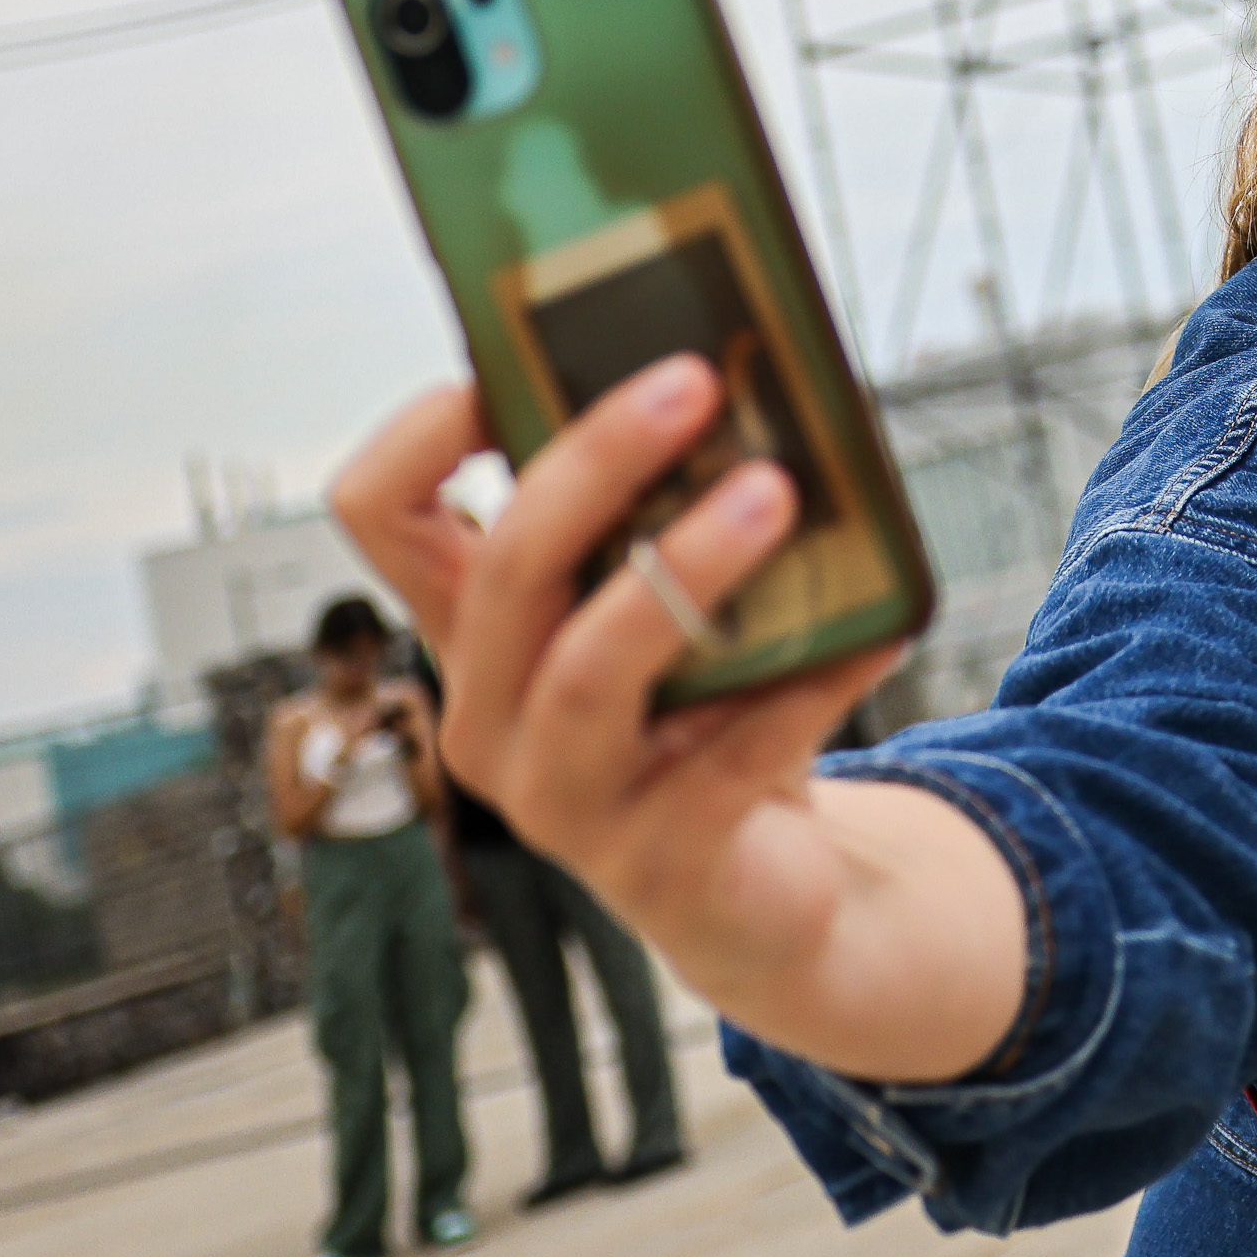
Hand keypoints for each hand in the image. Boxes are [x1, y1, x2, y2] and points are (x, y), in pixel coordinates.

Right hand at [332, 363, 907, 1022]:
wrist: (759, 891)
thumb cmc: (706, 718)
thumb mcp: (669, 616)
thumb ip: (670, 522)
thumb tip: (746, 383)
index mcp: (478, 636)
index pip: (382, 517)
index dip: (421, 433)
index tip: (499, 365)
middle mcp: (491, 718)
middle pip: (504, 571)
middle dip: (595, 462)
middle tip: (693, 380)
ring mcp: (564, 800)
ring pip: (589, 668)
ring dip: (683, 568)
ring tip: (774, 493)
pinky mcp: (658, 860)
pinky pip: (730, 757)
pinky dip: (807, 681)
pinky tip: (874, 628)